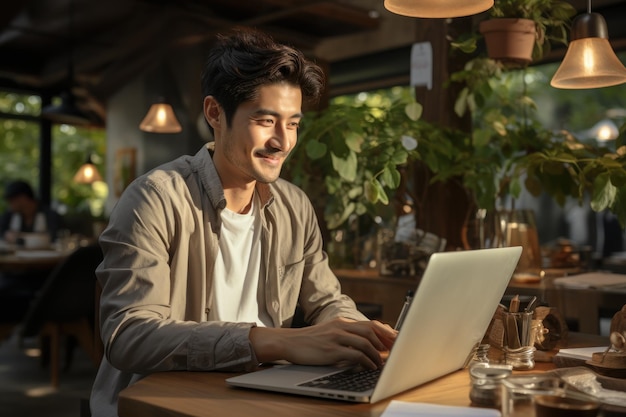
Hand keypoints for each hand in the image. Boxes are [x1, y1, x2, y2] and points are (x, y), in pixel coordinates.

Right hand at [249, 318, 396, 369]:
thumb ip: (346, 336)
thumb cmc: (309, 341)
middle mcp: (341, 326)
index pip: (370, 324)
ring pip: (365, 341)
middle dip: (387, 340)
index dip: (386, 332)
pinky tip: (369, 366)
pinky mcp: (331, 349)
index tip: (396, 340)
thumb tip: (366, 347)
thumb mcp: (330, 334)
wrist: (289, 342)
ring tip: (381, 363)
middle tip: (396, 351)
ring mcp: (336, 337)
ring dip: (377, 354)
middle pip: (372, 329)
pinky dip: (366, 361)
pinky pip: (355, 354)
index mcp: (342, 322)